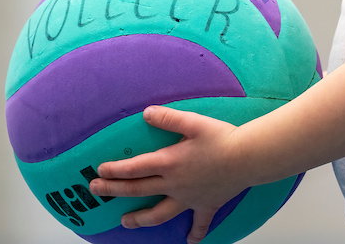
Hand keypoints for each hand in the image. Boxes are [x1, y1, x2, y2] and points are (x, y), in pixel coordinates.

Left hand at [89, 106, 248, 241]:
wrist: (248, 158)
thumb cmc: (223, 138)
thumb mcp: (194, 122)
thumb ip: (168, 118)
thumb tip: (146, 113)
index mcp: (170, 162)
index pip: (135, 168)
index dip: (115, 170)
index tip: (98, 171)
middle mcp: (175, 183)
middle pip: (139, 190)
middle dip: (114, 191)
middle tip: (96, 191)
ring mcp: (189, 198)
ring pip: (159, 213)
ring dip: (141, 219)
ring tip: (125, 222)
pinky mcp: (207, 204)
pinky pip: (200, 222)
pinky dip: (195, 234)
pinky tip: (190, 243)